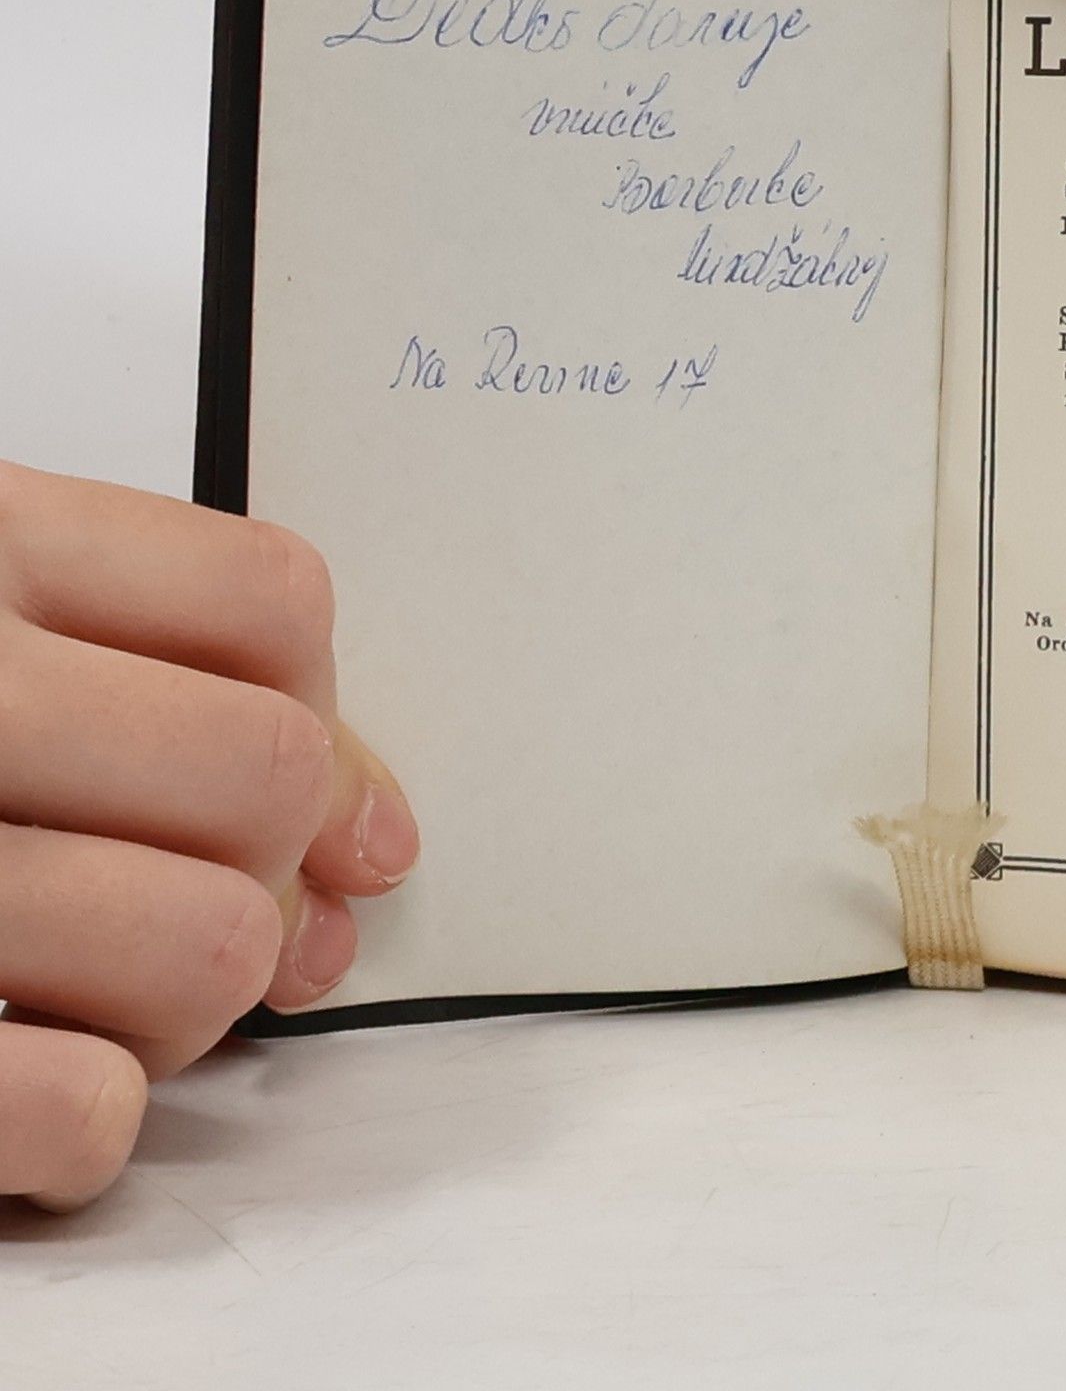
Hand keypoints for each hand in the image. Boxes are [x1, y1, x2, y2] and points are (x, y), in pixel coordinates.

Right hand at [0, 462, 417, 1210]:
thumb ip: (182, 686)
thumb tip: (374, 841)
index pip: (272, 601)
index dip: (310, 699)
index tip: (264, 762)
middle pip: (264, 775)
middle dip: (257, 862)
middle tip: (167, 890)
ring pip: (207, 947)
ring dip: (185, 1000)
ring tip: (91, 986)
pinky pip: (80, 1112)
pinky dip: (85, 1122)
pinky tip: (29, 1080)